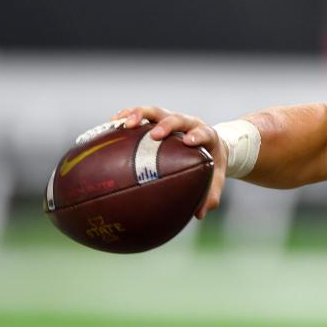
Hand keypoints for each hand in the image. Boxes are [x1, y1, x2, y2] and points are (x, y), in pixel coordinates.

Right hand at [111, 106, 226, 219]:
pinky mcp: (156, 119)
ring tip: (125, 123)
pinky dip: (127, 116)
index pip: (203, 132)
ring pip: (155, 112)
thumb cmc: (210, 162)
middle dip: (166, 124)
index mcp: (206, 135)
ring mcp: (170, 118)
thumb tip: (199, 214)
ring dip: (141, 114)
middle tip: (155, 135)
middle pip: (176, 117)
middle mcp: (188, 123)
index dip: (197, 135)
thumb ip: (210, 195)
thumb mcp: (215, 177)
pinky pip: (141, 115)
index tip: (189, 141)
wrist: (209, 143)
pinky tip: (112, 123)